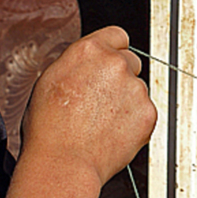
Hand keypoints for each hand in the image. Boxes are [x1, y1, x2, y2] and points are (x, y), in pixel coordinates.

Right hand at [21, 26, 156, 185]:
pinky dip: (133, 122)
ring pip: (137, 89)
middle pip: (130, 61)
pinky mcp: (148, 112)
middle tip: (100, 100)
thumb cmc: (49, 127)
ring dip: (126, 101)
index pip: (118, 35)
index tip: (109, 63)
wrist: (63, 162)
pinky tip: (111, 133)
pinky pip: (144, 112)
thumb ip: (79, 63)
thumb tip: (90, 63)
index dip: (113, 50)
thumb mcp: (51, 79)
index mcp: (90, 50)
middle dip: (120, 77)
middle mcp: (116, 64)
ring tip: (100, 122)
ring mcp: (135, 88)